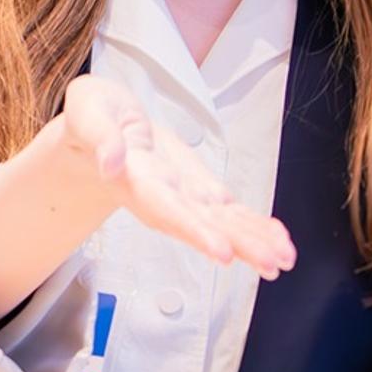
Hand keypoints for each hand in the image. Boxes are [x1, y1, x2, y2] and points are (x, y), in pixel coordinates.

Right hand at [56, 74, 296, 279]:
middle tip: (271, 261)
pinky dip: (254, 225)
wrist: (101, 126)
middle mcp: (161, 196)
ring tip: (283, 258)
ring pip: (220, 222)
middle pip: (202, 224)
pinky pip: (228, 212)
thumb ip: (99, 135)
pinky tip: (278, 239)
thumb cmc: (93, 116)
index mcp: (133, 178)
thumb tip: (111, 162)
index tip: (221, 250)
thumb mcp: (87, 110)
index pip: (165, 208)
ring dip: (253, 241)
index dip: (194, 229)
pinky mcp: (196, 189)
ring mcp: (181, 196)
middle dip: (238, 243)